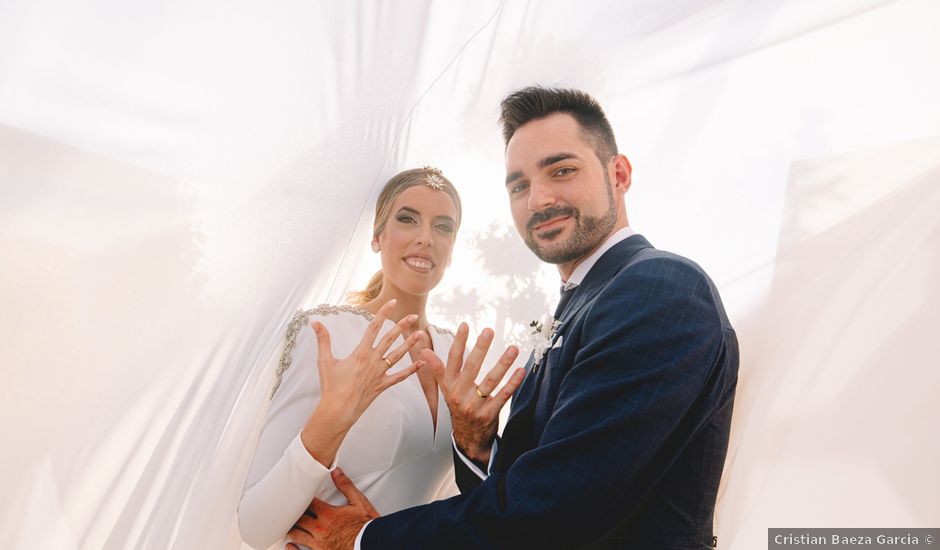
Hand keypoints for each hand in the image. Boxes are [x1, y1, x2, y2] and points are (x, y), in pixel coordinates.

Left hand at [286, 468, 378, 549]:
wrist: (371, 543)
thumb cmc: (365, 526)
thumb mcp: (359, 502)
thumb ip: (346, 486)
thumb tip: (336, 472)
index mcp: (328, 514)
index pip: (308, 503)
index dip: (300, 498)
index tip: (297, 494)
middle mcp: (320, 528)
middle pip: (299, 518)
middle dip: (293, 514)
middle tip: (287, 509)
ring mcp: (318, 542)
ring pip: (297, 534)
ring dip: (291, 528)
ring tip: (287, 524)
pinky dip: (292, 548)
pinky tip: (289, 545)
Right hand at [312, 299, 422, 423]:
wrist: (338, 410)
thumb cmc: (331, 386)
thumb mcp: (324, 361)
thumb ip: (322, 340)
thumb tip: (315, 323)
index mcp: (360, 353)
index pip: (374, 327)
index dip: (383, 313)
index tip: (392, 303)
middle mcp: (373, 360)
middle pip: (390, 339)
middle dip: (402, 326)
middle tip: (413, 316)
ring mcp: (380, 373)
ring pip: (398, 355)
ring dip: (409, 344)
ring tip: (420, 334)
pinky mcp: (382, 385)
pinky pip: (400, 377)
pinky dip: (411, 370)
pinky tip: (421, 364)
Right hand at [422, 324, 524, 462]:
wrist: (467, 438)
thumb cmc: (458, 406)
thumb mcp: (445, 389)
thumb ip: (437, 369)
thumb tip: (423, 350)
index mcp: (450, 386)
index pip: (453, 360)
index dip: (458, 342)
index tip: (464, 325)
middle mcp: (460, 394)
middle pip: (472, 367)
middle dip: (480, 348)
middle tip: (488, 331)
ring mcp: (475, 405)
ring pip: (490, 381)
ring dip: (503, 364)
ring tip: (513, 348)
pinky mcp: (489, 414)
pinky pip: (503, 396)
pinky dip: (512, 383)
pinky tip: (520, 371)